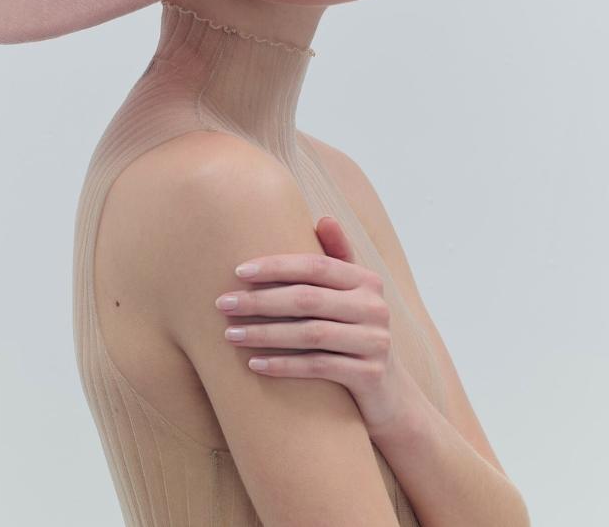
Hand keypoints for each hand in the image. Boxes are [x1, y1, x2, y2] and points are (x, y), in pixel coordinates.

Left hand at [215, 215, 418, 441]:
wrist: (389, 394)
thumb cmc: (355, 333)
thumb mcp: (352, 295)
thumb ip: (337, 258)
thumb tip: (324, 218)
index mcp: (367, 281)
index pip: (315, 265)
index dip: (276, 266)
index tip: (238, 272)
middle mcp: (375, 307)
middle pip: (307, 299)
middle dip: (260, 301)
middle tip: (223, 304)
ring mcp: (375, 342)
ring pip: (309, 334)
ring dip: (265, 334)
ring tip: (231, 335)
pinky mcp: (370, 376)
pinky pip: (318, 367)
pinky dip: (283, 366)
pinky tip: (254, 364)